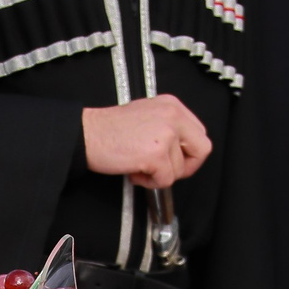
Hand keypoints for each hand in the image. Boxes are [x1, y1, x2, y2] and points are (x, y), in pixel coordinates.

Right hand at [82, 97, 211, 189]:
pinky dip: (149, 183)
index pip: (199, 134)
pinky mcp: (156, 154)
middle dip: (185, 166)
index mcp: (173, 105)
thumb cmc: (110, 128)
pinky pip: (165, 180)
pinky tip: (134, 172)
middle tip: (163, 170)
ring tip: (138, 166)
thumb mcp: (147, 115)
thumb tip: (180, 151)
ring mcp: (166, 134)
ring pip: (180, 169)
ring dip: (159, 175)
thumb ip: (167, 127)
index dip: (188, 152)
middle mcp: (174, 116)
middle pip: (201, 149)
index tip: (173, 160)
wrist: (87, 134)